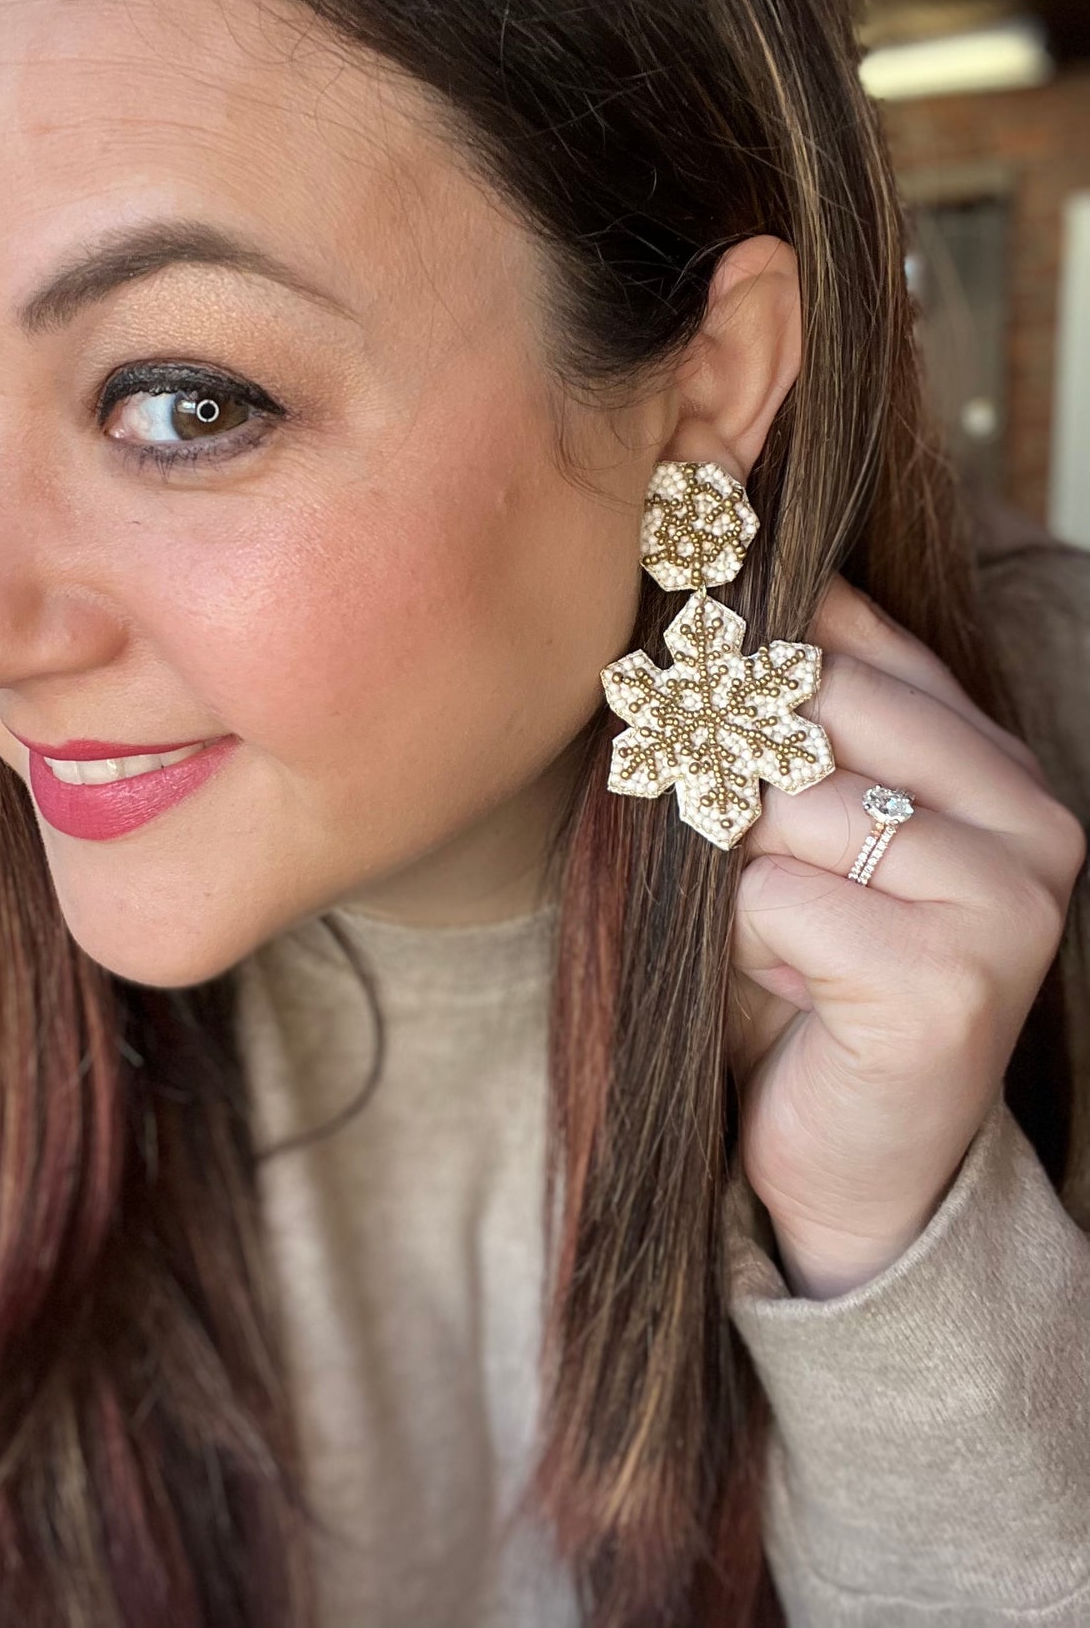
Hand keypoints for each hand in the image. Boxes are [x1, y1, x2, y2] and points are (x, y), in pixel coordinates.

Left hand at [726, 575, 1085, 1298]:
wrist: (851, 1160)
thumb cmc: (809, 973)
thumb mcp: (804, 826)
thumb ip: (795, 716)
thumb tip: (725, 572)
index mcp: (1001, 765)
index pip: (856, 641)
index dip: (752, 658)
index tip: (697, 659)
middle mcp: (1035, 821)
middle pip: (812, 705)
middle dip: (738, 780)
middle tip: (746, 857)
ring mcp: (1006, 902)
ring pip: (784, 804)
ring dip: (740, 880)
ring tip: (789, 943)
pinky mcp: (949, 982)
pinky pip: (773, 899)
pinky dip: (749, 947)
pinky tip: (799, 994)